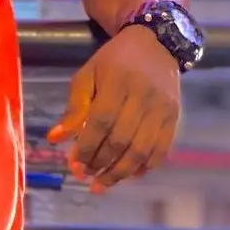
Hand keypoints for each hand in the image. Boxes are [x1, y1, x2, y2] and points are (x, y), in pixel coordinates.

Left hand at [47, 25, 180, 192]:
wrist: (155, 44)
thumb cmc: (113, 61)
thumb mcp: (87, 74)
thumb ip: (74, 107)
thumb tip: (55, 139)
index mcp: (118, 81)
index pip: (101, 121)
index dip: (86, 146)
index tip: (73, 164)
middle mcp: (144, 96)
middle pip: (121, 139)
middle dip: (100, 163)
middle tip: (84, 176)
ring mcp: (163, 108)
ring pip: (142, 150)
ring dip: (120, 173)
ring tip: (101, 184)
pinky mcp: (175, 117)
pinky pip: (161, 150)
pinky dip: (144, 168)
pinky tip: (127, 176)